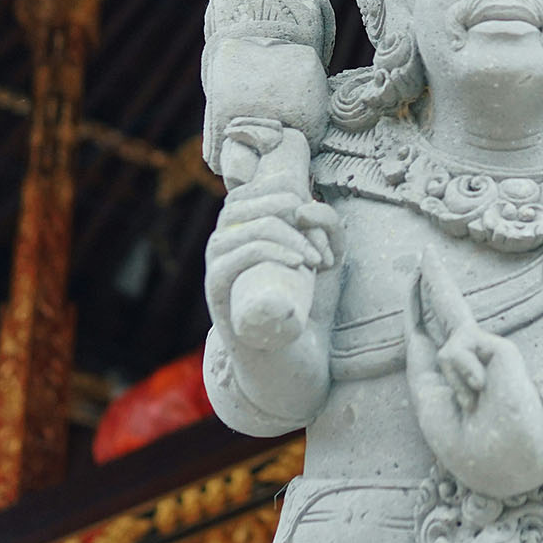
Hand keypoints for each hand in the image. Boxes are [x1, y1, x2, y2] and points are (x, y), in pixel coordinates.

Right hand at [205, 186, 341, 345]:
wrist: (297, 357)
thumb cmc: (311, 303)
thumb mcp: (327, 255)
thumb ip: (327, 223)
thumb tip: (305, 207)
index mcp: (244, 226)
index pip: (258, 185)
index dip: (293, 194)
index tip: (321, 231)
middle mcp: (223, 239)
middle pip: (251, 200)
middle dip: (294, 215)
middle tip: (323, 251)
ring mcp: (215, 263)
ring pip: (245, 224)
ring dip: (289, 236)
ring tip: (317, 262)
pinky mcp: (215, 288)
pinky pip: (234, 252)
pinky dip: (270, 250)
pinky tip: (298, 263)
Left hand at [405, 249, 542, 496]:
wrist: (504, 461)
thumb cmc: (470, 445)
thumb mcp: (432, 404)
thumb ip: (427, 361)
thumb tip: (432, 328)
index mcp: (451, 379)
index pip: (430, 336)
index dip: (418, 308)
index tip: (415, 282)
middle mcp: (469, 361)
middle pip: (445, 311)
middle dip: (433, 281)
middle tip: (425, 251)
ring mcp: (485, 353)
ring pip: (448, 332)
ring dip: (454, 381)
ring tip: (475, 406)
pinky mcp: (498, 348)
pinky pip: (454, 350)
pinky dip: (462, 375)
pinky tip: (482, 392)